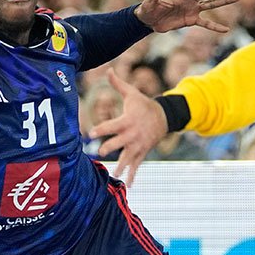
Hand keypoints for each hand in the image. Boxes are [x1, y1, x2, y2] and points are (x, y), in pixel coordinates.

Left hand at [89, 69, 167, 185]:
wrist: (164, 117)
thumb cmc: (143, 105)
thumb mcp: (132, 94)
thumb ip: (118, 84)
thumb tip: (108, 69)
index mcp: (127, 121)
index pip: (112, 125)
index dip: (101, 129)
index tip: (90, 134)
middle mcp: (132, 135)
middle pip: (118, 143)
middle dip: (110, 148)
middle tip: (100, 153)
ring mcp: (137, 145)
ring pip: (127, 158)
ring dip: (121, 166)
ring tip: (114, 175)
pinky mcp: (142, 152)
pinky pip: (136, 165)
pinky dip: (132, 175)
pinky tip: (128, 185)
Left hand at [134, 0, 238, 32]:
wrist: (148, 21)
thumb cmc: (147, 9)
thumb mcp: (149, 3)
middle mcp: (189, 0)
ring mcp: (192, 10)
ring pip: (211, 4)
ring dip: (224, 1)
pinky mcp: (191, 20)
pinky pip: (206, 24)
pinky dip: (215, 27)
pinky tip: (226, 29)